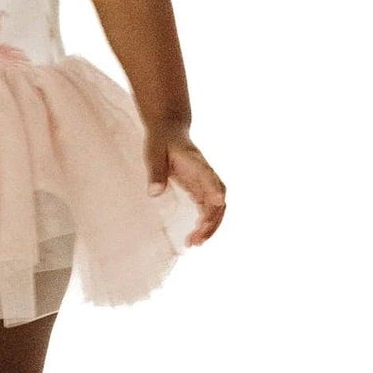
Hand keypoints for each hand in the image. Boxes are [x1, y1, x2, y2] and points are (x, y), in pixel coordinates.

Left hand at [144, 121, 225, 246]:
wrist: (169, 130)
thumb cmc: (161, 140)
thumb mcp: (153, 151)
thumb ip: (155, 171)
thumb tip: (154, 193)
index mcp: (197, 163)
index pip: (210, 178)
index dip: (215, 191)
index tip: (218, 202)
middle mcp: (206, 175)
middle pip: (218, 201)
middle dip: (211, 222)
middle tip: (196, 240)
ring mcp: (205, 183)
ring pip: (216, 209)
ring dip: (209, 227)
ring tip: (194, 243)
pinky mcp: (200, 189)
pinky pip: (207, 209)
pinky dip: (204, 223)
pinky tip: (194, 236)